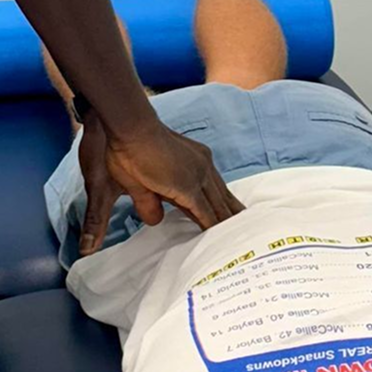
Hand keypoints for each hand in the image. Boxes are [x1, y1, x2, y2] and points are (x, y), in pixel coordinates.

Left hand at [77, 113, 244, 255]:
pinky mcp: (200, 152)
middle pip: (220, 205)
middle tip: (241, 240)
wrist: (132, 124)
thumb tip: (156, 221)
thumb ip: (147, 207)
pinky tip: (223, 196)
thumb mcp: (134, 187)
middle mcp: (201, 173)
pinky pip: (216, 178)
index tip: (223, 248)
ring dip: (230, 206)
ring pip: (222, 190)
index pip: (207, 217)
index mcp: (186, 187)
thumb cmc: (129, 157)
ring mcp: (203, 161)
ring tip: (242, 221)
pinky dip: (221, 191)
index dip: (215, 233)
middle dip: (230, 223)